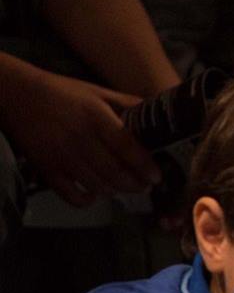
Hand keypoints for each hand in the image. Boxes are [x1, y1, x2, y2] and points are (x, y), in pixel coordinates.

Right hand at [0, 66, 156, 206]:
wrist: (16, 95)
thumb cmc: (62, 92)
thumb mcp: (97, 92)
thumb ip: (126, 103)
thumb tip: (156, 112)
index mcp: (95, 117)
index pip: (126, 147)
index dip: (144, 165)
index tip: (157, 176)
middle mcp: (79, 139)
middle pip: (114, 172)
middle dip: (135, 184)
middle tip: (145, 186)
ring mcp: (61, 156)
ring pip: (96, 186)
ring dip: (115, 191)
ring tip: (124, 188)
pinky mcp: (45, 169)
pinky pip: (70, 195)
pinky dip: (86, 200)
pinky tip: (95, 194)